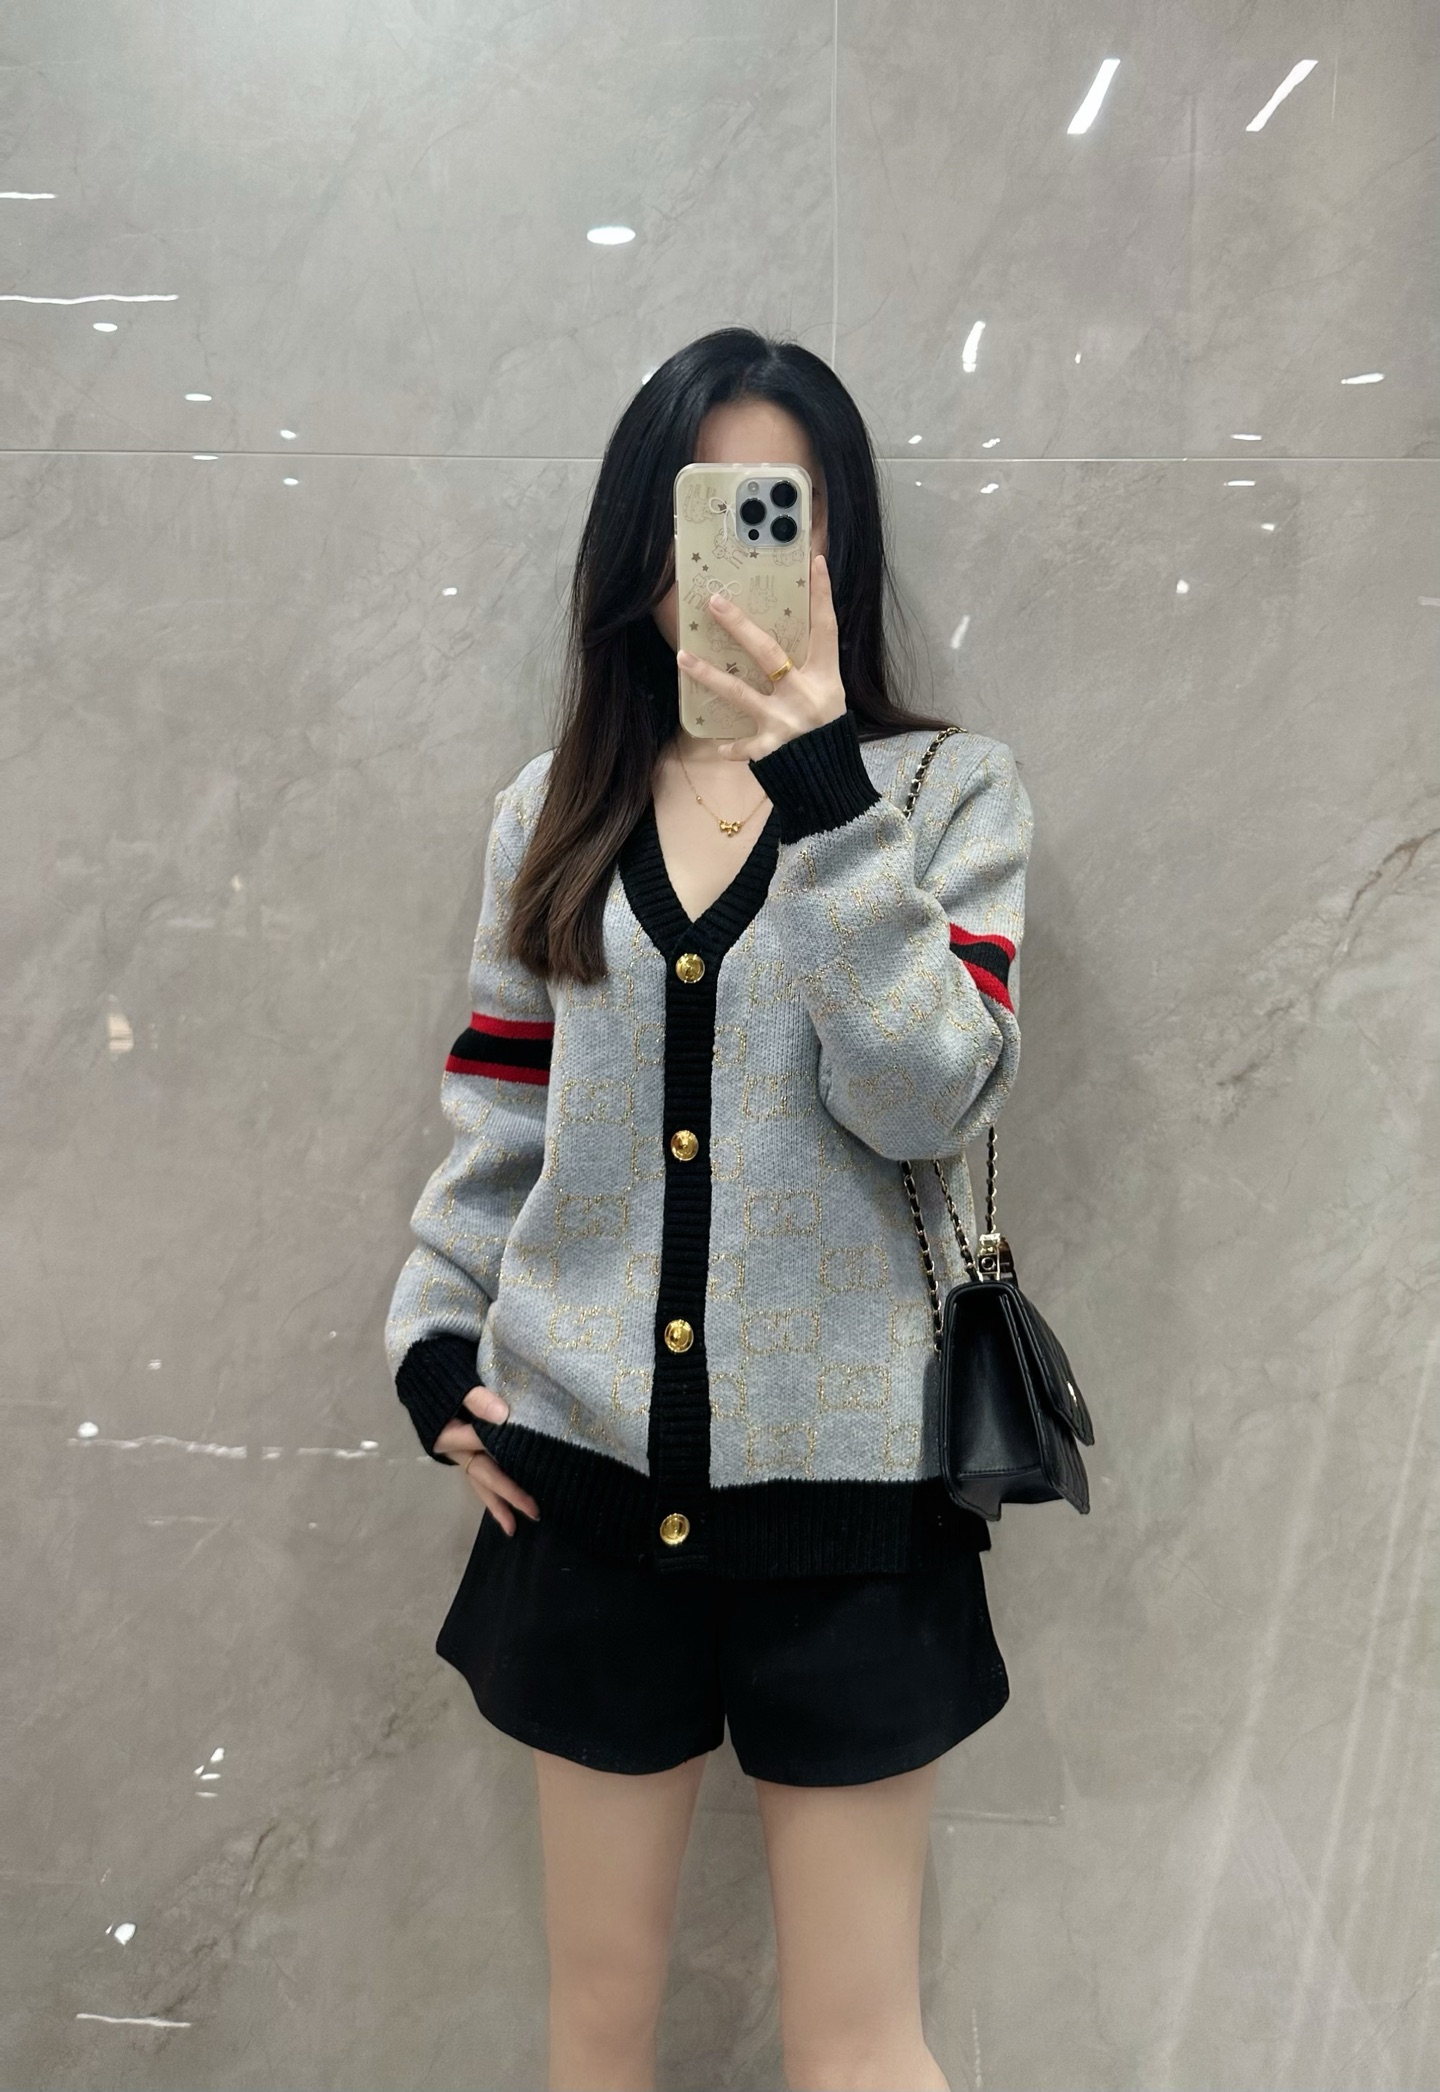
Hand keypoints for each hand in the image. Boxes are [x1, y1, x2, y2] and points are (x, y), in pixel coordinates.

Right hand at [433, 1383, 540, 1535]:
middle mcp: (455, 1447)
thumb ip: (477, 1397)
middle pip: (483, 1473)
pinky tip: (506, 1502)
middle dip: (508, 1494)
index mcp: (448, 1432)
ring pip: (482, 1479)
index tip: (531, 1452)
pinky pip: (482, 1473)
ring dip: (498, 1501)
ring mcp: (461, 1450)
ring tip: (513, 1527)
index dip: (503, 1447)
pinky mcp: (467, 1448)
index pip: (480, 1443)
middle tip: (534, 1512)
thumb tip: (503, 1415)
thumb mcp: (455, 1380)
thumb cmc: (439, 1372)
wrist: (420, 1365)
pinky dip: (493, 1489)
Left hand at [676, 552, 846, 763]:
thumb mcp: (831, 698)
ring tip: (682, 658)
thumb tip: (781, 647)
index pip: (826, 628)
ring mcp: (784, 722)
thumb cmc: (830, 736)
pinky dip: (732, 747)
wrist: (833, 782)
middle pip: (768, 652)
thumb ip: (810, 673)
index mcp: (826, 678)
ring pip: (739, 692)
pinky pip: (743, 746)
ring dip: (708, 675)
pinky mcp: (771, 749)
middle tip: (714, 602)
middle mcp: (804, 694)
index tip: (816, 561)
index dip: (822, 595)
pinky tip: (719, 746)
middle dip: (739, 625)